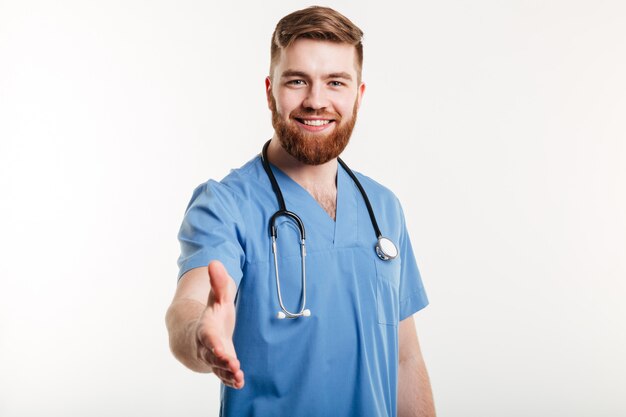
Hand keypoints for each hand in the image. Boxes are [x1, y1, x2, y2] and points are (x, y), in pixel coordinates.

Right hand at [195, 261, 243, 388]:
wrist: (199, 335)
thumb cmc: (213, 316)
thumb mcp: (217, 298)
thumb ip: (218, 283)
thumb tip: (214, 261)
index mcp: (206, 329)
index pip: (209, 336)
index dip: (214, 343)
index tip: (221, 348)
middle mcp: (207, 346)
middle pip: (213, 355)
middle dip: (222, 361)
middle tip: (233, 365)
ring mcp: (213, 359)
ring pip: (218, 368)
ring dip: (228, 373)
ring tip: (238, 377)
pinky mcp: (220, 367)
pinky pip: (223, 375)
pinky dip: (230, 380)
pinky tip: (239, 383)